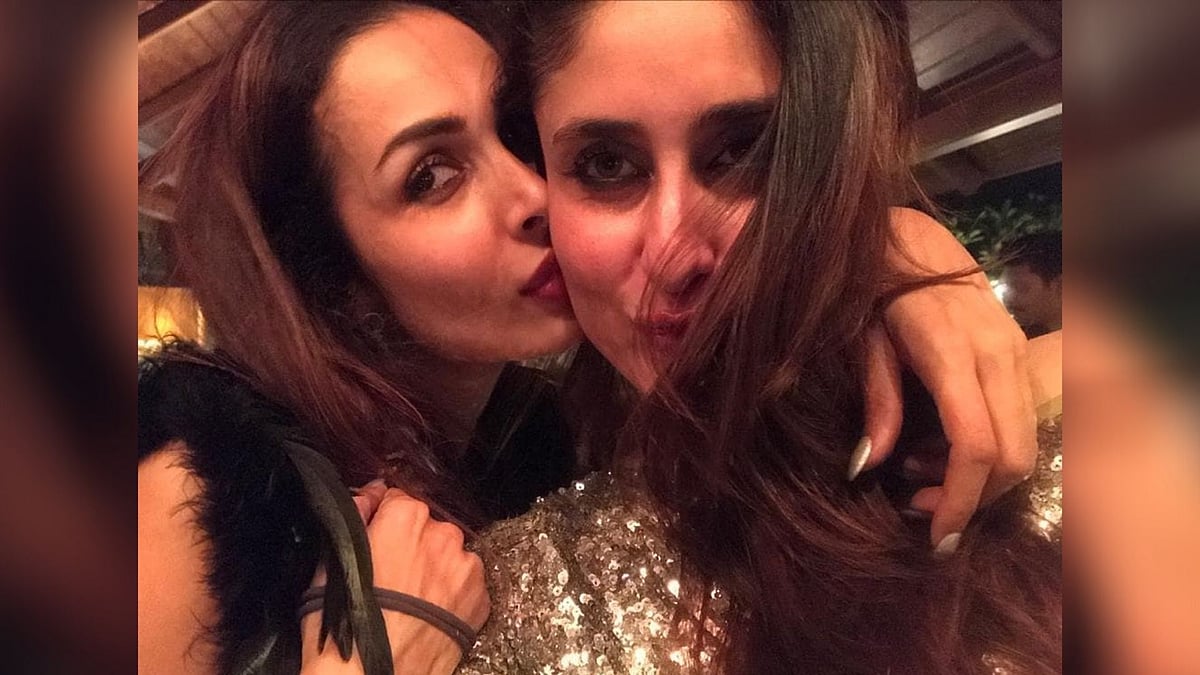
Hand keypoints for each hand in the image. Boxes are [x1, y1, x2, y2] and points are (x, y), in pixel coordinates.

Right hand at [300, 481, 488, 674]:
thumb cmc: (345, 629)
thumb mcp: (330, 565)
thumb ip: (354, 518)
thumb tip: (369, 494)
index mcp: (405, 518)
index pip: (398, 500)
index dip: (384, 520)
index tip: (377, 540)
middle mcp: (443, 535)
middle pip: (428, 527)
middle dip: (412, 544)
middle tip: (392, 577)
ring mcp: (467, 567)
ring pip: (450, 554)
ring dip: (435, 567)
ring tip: (413, 600)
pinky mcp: (481, 600)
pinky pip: (468, 583)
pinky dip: (453, 592)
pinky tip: (432, 613)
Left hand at [856, 208, 1036, 551]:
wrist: (907, 230)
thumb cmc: (870, 282)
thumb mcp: (861, 339)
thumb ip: (876, 399)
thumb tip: (869, 466)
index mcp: (953, 352)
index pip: (975, 445)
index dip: (959, 499)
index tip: (934, 536)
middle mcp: (998, 354)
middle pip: (1014, 455)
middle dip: (975, 499)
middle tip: (924, 516)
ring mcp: (1016, 350)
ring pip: (1025, 441)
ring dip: (983, 478)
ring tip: (923, 485)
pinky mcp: (1019, 350)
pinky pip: (1020, 419)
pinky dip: (990, 450)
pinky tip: (940, 451)